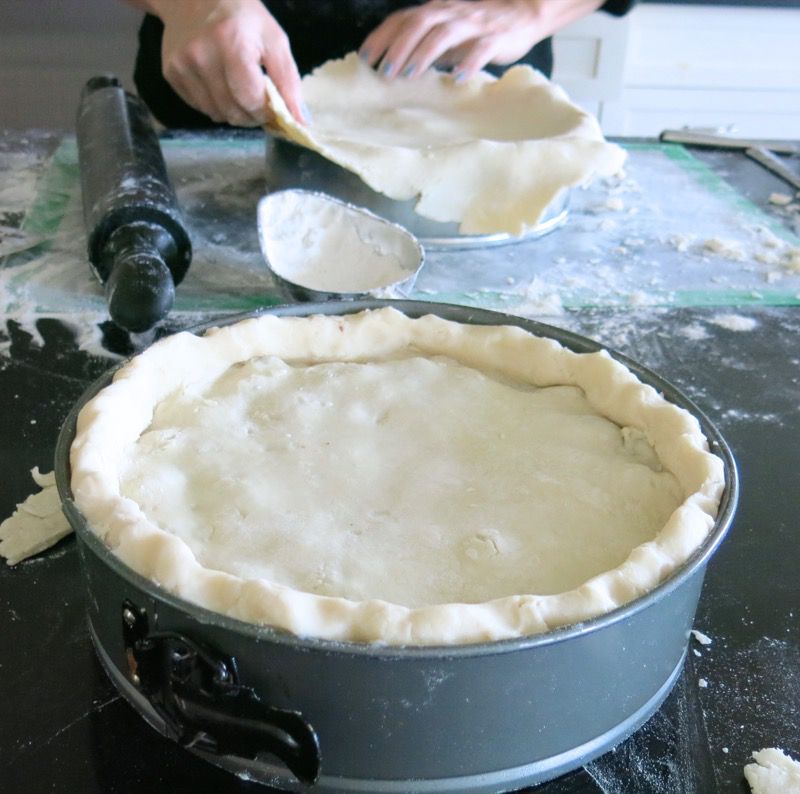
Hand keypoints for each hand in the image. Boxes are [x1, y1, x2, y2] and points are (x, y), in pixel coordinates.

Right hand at [148, 0, 306, 125]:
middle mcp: (201, 56)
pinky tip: (219, 84)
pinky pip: (200, 106)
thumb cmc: (241, 16)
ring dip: (233, 112)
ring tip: (238, 91)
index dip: (265, 111)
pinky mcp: (171, 73)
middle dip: (251, 115)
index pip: (250, 99)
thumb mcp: (273, 39)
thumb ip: (288, 81)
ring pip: (216, 114)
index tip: (272, 108)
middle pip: (233, 112)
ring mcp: (182, 66)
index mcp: (231, 43)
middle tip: (258, 102)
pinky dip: (215, 104)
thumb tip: (300, 121)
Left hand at [359, 0, 602, 81]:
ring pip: (443, 34)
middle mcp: (451, 12)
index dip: (382, 37)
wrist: (524, 13)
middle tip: (384, 73)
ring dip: (423, 55)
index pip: (402, 19)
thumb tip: (393, 69)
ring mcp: (473, 23)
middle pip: (418, 24)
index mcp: (436, 11)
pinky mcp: (495, 36)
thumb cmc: (478, 29)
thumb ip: (423, 45)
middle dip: (398, 48)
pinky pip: (480, 48)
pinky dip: (468, 63)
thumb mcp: (446, 33)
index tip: (365, 59)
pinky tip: (457, 79)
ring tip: (410, 76)